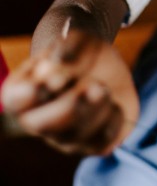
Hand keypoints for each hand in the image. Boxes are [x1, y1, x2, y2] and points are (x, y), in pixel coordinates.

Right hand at [1, 29, 138, 154]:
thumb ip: (66, 51)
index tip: (47, 82)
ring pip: (74, 137)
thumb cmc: (83, 52)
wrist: (106, 66)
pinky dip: (113, 119)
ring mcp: (63, 138)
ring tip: (104, 87)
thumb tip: (52, 76)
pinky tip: (114, 103)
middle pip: (42, 126)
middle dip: (70, 106)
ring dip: (96, 109)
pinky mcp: (91, 145)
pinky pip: (101, 143)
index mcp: (23, 90)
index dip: (28, 95)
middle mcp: (37, 120)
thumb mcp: (78, 40)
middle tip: (96, 85)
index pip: (14, 100)